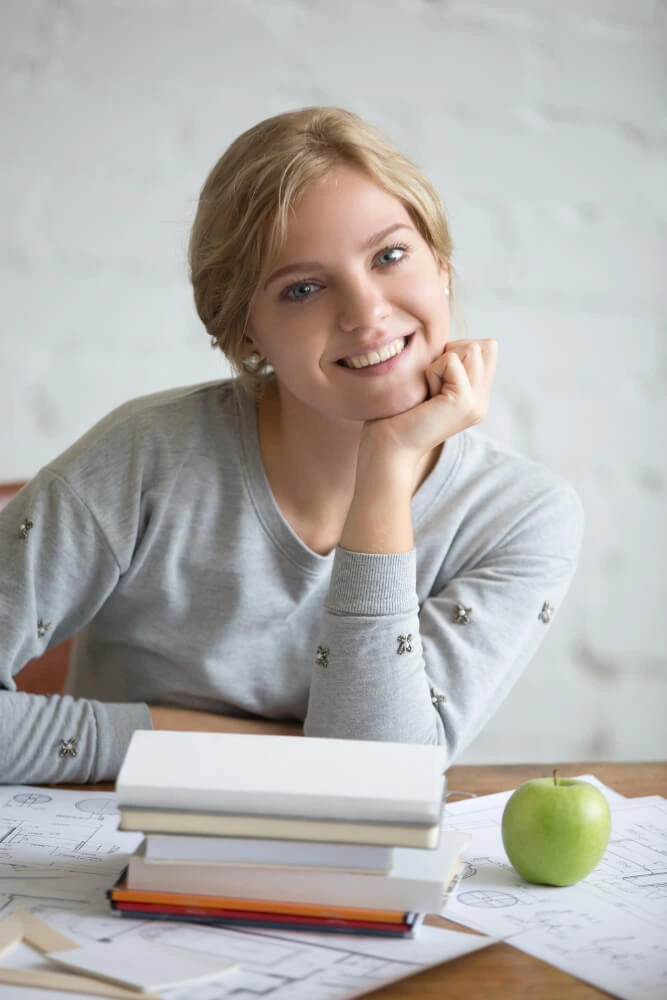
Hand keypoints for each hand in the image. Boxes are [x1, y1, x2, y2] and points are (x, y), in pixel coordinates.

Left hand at [364, 338, 497, 463]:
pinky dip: (433, 370)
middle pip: (484, 345)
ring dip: (442, 362)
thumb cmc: (399, 412)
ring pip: (472, 348)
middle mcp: (482, 400)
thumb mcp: (431, 381)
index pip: (487, 348)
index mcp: (477, 396)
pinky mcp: (465, 402)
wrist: (388, 446)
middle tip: (431, 384)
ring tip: (429, 389)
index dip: (457, 350)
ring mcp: (477, 403)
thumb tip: (452, 340)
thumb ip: (450, 364)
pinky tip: (425, 395)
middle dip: (451, 354)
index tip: (434, 377)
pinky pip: (452, 360)